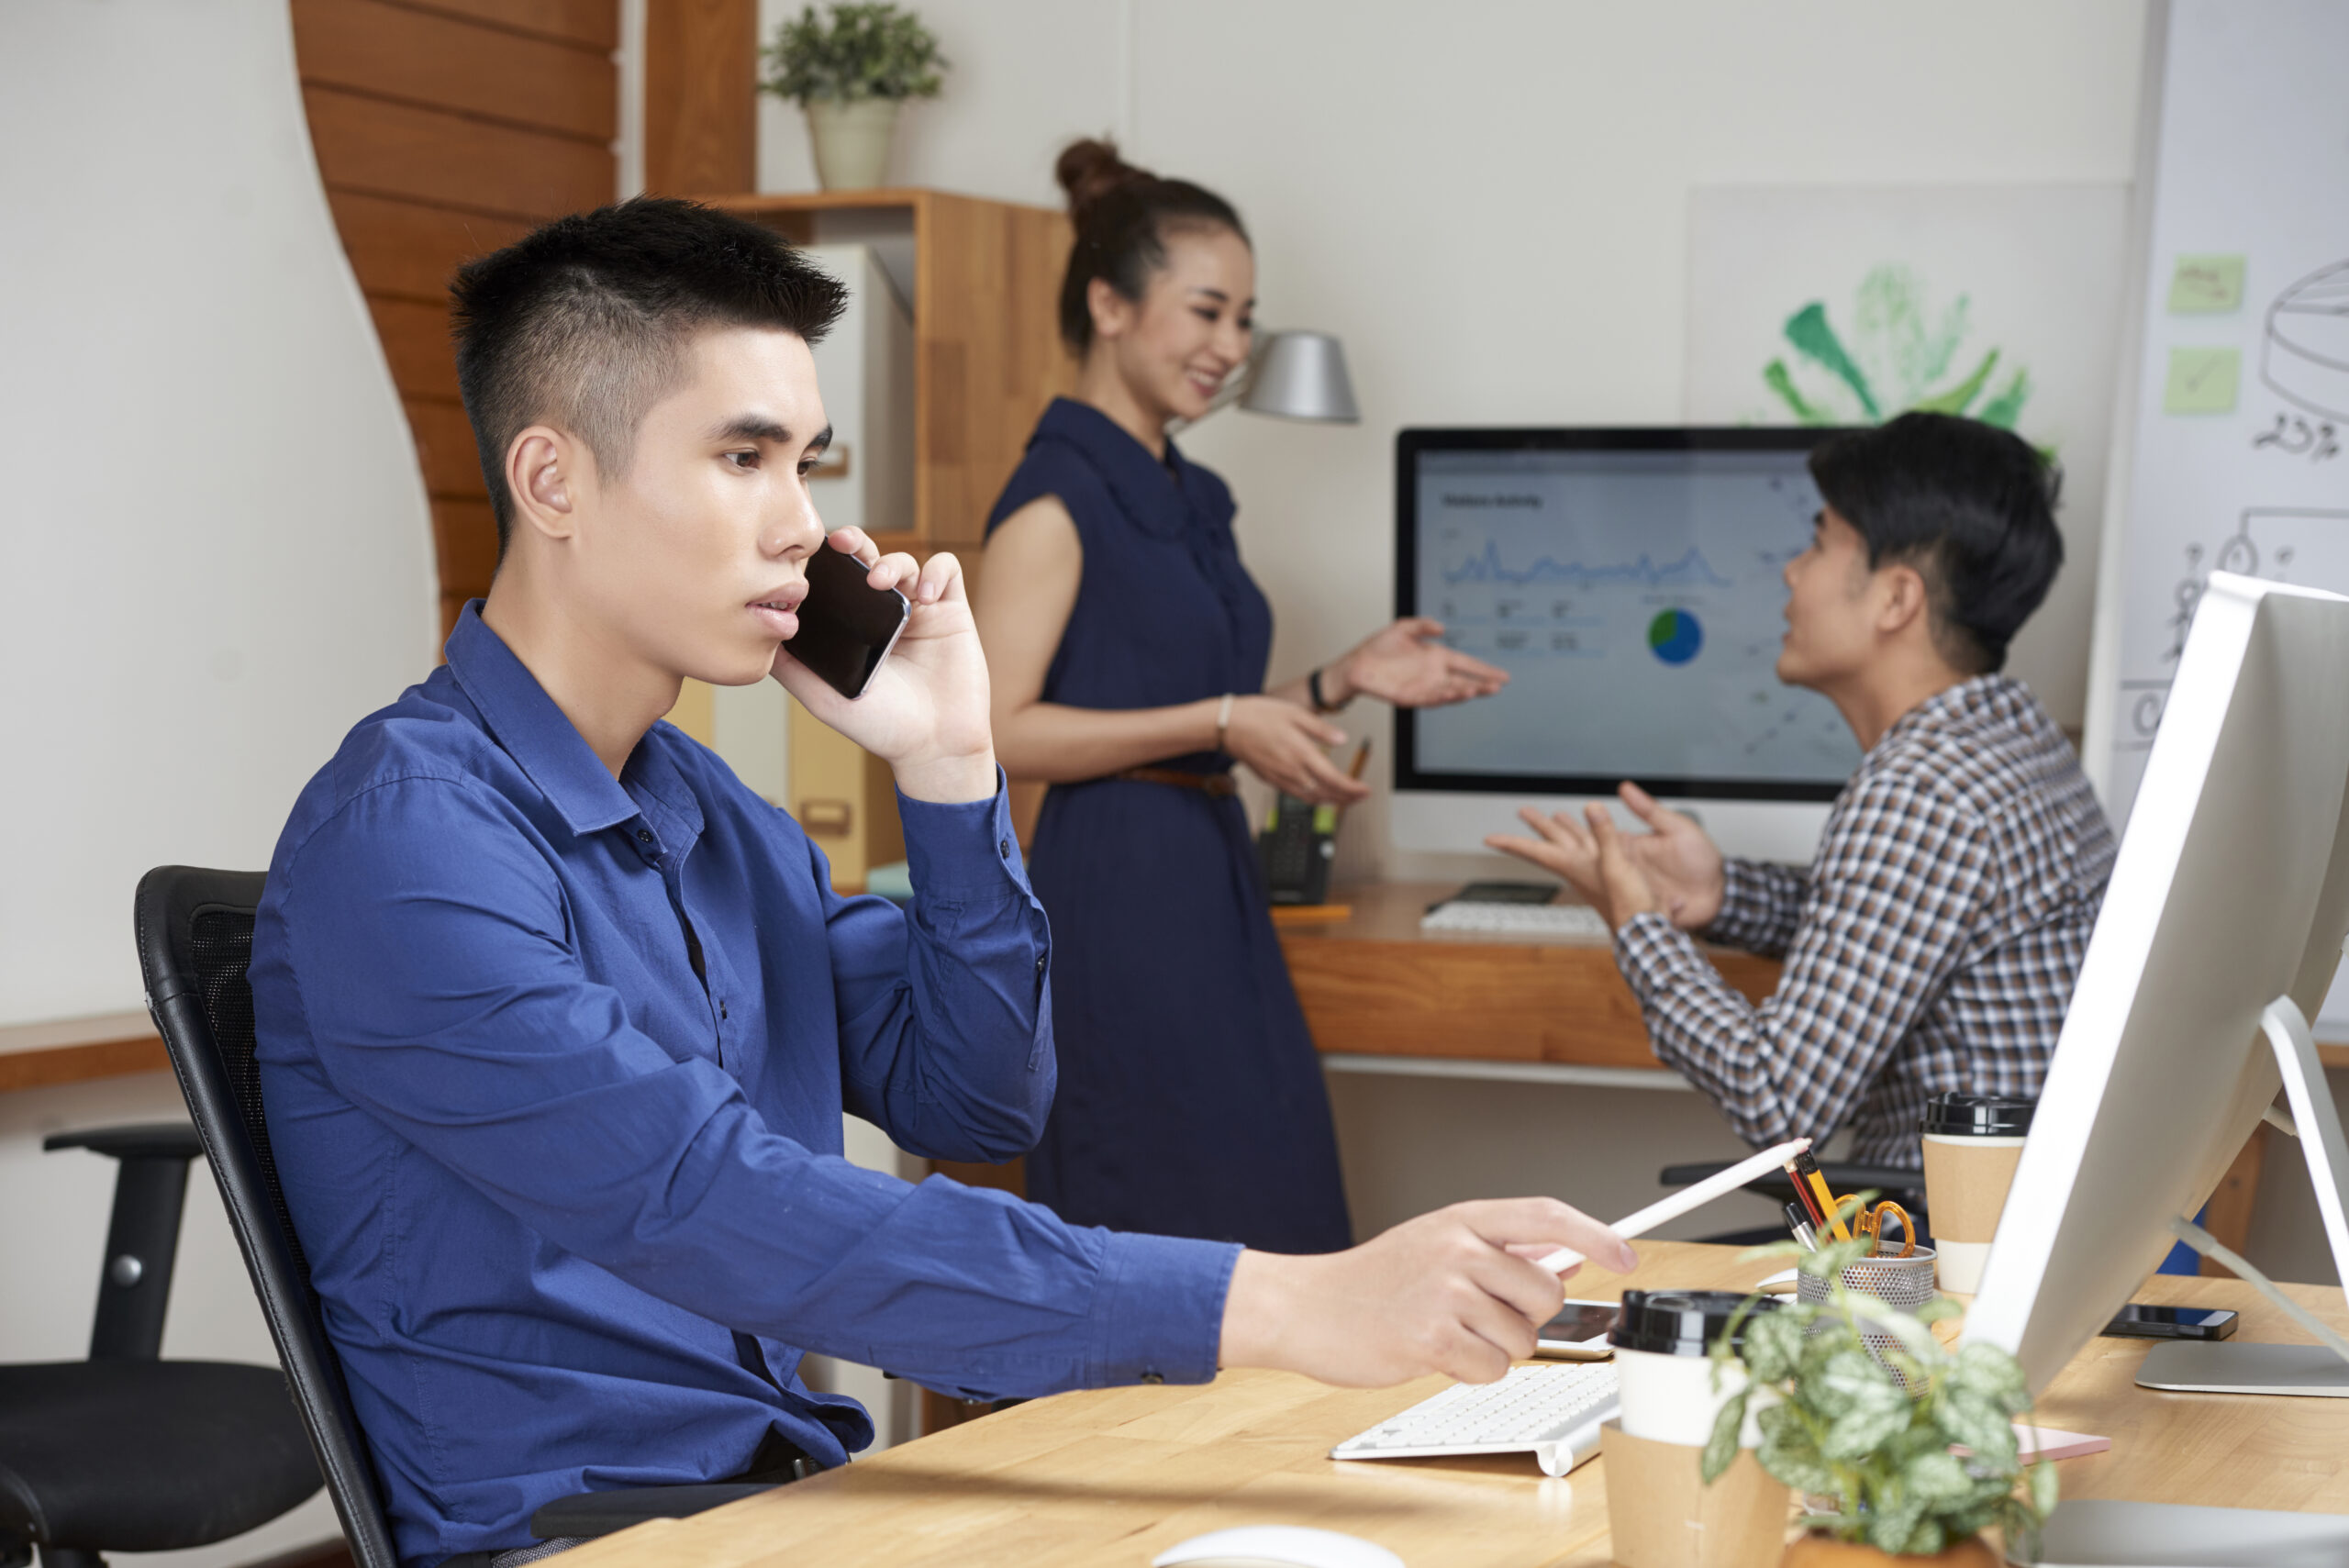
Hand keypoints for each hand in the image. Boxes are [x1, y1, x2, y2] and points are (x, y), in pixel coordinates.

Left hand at [770, 529, 995, 802]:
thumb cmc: (881, 728)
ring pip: (905, 562)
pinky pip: (947, 570)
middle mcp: (885, 615)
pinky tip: (925, 595)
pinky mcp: (953, 612)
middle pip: (868, 559)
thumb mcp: (823, 697)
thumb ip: (792, 667)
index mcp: (855, 628)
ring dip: (892, 561)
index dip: (825, 562)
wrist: (934, 747)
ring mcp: (919, 611)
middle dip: (854, 542)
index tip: (810, 556)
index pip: (837, 581)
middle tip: (842, 543)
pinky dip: (936, 571)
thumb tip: (754, 637)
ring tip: (881, 581)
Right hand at [1218, 1199, 1637, 1386]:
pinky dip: (1470, 1373)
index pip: (1547, 1215)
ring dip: (1494, 1350)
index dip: (1595, 1234)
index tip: (1627, 1254)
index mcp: (1462, 1220)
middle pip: (1545, 1290)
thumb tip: (1567, 1257)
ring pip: (1523, 1338)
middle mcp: (1457, 1248)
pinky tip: (1435, 1354)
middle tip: (1481, 1317)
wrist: (1307, 1306)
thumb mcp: (1435, 1245)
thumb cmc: (1373, 1281)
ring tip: (1449, 1333)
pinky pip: (1492, 1370)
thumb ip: (1500, 1250)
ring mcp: (1444, 1292)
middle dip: (1527, 1316)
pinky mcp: (1430, 1338)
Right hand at [1223, 697, 1369, 803]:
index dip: (1353, 789)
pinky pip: (1297, 796)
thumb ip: (1320, 729)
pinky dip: (1313, 799)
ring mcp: (1281, 778)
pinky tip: (1318, 795)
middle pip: (1326, 794)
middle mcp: (1292, 771)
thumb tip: (1342, 740)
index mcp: (1301, 753)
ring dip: (1331, 801)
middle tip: (1362, 797)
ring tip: (1345, 799)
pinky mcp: (1271, 780)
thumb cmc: (1257, 716)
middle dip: (1347, 798)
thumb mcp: (1294, 713)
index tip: (1366, 790)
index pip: (1334, 779)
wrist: (1227, 726)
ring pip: (1312, 798)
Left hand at [1329, 618, 1508, 709]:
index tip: (1503, 676)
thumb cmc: (1377, 648)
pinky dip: (1442, 698)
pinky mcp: (1409, 697)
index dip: (1484, 670)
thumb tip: (1442, 628)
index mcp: (1435, 657)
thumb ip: (1422, 626)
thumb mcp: (1402, 628)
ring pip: (1449, 692)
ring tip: (1478, 691)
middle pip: (1463, 681)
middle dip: (1481, 684)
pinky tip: (1453, 694)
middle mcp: (1433, 674)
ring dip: (1463, 693)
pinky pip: (1429, 699)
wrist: (1356, 665)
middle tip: (1497, 686)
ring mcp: (1422, 687)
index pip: (1466, 664)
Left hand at [1485, 782, 1723, 929]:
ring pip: (1576, 843)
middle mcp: (1581, 867)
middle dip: (1539, 826)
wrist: (1647, 929)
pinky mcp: (1614, 871)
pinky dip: (1596, 836)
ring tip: (1557, 815)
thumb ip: (1604, 835)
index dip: (1512, 843)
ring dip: (1565, 829)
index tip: (1490, 839)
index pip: (1535, 852)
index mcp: (1574, 866)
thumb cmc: (1628, 906)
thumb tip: (1591, 808)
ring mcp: (1597, 870)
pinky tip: (1599, 832)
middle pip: (1553, 842)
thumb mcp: (1615, 864)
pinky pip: (1599, 848)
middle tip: (1524, 811)